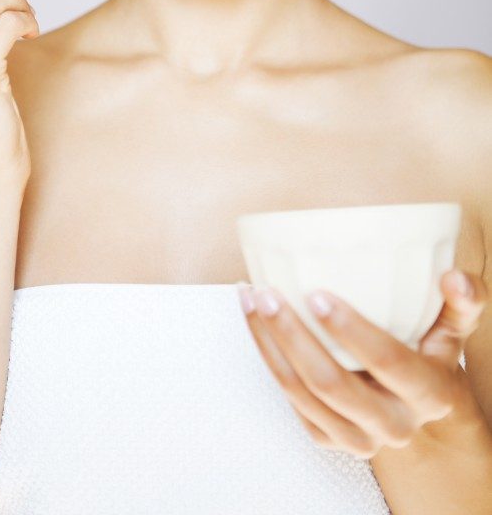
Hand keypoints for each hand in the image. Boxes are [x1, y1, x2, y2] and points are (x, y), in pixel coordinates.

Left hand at [238, 268, 487, 457]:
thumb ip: (461, 301)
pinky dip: (266, 356)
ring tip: (252, 297)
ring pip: (301, 393)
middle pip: (332, 383)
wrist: (416, 406)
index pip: (388, 362)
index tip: (317, 293)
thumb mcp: (453, 328)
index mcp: (428, 393)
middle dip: (293, 336)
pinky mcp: (327, 436)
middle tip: (268, 292)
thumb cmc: (429, 353)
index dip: (352, 330)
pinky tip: (255, 319)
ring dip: (269, 343)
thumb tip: (453, 277)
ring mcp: (357, 436)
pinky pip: (289, 399)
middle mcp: (393, 424)